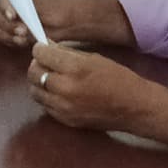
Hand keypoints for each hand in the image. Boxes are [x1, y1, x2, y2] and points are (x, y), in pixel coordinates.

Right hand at [0, 0, 73, 47]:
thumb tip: (13, 2)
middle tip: (22, 30)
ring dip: (6, 33)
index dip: (2, 4)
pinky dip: (8, 40)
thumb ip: (28, 0)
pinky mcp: (6, 28)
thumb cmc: (59, 6)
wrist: (67, 21)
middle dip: (6, 23)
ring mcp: (5, 13)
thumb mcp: (45, 0)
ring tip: (23, 37)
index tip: (12, 15)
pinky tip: (21, 41)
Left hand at [28, 41, 145, 132]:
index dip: (39, 49)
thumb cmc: (118, 78)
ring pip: (34, 91)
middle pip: (33, 73)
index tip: (41, 48)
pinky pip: (45, 105)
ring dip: (38, 82)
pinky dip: (46, 96)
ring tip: (49, 77)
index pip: (42, 55)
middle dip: (36, 64)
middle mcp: (65, 88)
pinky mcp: (65, 120)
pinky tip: (57, 92)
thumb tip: (48, 47)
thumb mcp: (95, 58)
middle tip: (44, 61)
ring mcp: (63, 107)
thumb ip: (69, 54)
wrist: (134, 107)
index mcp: (75, 68)